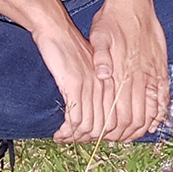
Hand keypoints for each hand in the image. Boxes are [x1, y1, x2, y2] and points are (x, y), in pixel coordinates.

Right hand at [32, 21, 113, 143]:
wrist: (57, 30)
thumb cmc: (71, 49)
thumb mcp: (90, 69)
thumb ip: (97, 89)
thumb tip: (96, 114)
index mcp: (112, 83)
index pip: (115, 121)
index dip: (102, 135)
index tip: (88, 138)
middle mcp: (105, 87)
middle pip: (104, 127)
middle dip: (89, 139)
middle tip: (74, 141)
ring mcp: (91, 87)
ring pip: (89, 126)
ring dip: (76, 138)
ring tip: (64, 138)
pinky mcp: (75, 85)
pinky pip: (75, 118)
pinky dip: (67, 131)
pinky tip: (59, 133)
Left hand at [85, 0, 168, 141]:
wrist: (135, 2)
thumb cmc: (113, 19)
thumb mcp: (99, 34)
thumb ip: (100, 56)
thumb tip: (101, 74)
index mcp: (124, 70)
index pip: (122, 112)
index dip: (115, 129)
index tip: (107, 136)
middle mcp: (141, 75)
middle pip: (137, 117)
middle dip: (127, 133)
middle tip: (117, 139)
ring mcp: (153, 73)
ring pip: (152, 110)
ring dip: (144, 126)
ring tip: (134, 135)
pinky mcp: (160, 68)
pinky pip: (164, 96)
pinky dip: (160, 112)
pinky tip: (155, 121)